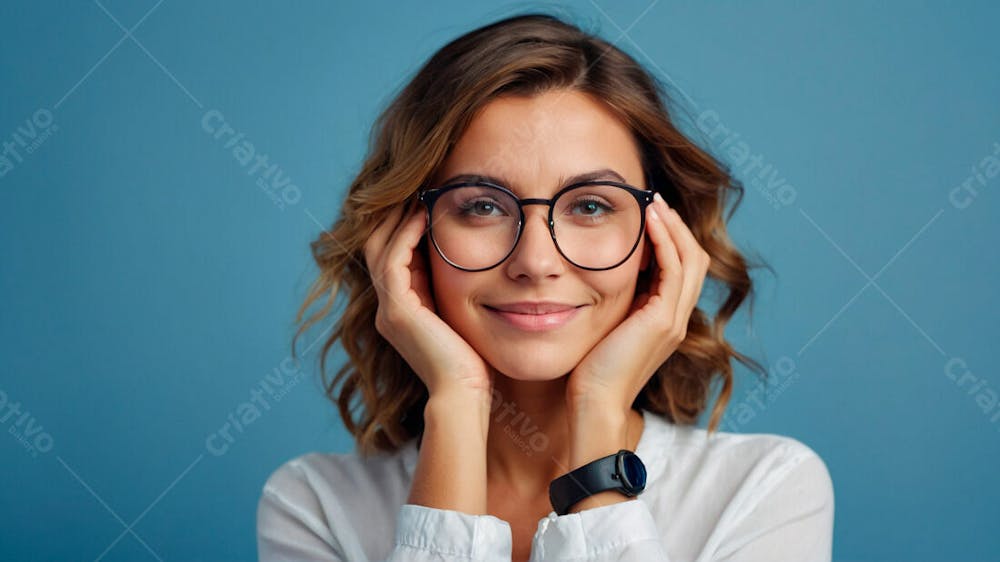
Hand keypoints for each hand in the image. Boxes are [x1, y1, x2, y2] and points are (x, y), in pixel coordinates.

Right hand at [363, 203, 494, 398]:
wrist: (465, 394)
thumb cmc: (472, 363)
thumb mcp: (460, 318)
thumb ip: (455, 294)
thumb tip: (473, 266)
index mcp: (401, 310)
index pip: (393, 256)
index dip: (404, 227)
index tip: (425, 200)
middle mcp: (388, 309)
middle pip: (377, 247)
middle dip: (394, 216)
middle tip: (416, 187)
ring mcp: (389, 309)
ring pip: (380, 249)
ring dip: (398, 218)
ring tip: (418, 193)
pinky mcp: (398, 310)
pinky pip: (394, 261)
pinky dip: (406, 235)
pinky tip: (424, 215)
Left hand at [565, 192, 710, 414]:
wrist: (594, 403)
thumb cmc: (589, 371)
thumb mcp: (604, 326)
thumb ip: (612, 303)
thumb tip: (591, 274)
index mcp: (665, 321)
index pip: (682, 269)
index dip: (671, 238)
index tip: (650, 213)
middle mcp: (676, 320)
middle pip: (695, 259)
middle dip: (677, 226)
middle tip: (655, 199)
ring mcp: (674, 321)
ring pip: (690, 259)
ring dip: (673, 226)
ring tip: (653, 201)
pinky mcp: (663, 321)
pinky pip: (674, 268)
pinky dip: (665, 240)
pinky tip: (648, 220)